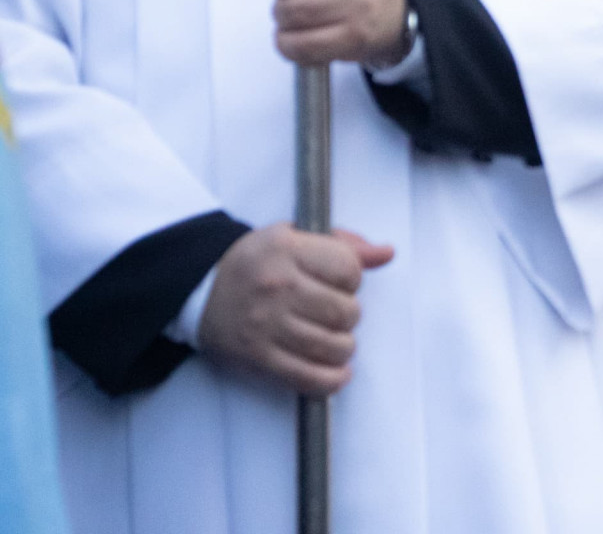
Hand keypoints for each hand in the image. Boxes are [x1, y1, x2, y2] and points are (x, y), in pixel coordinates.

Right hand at [197, 222, 393, 394]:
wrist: (200, 290)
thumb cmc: (258, 262)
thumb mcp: (296, 237)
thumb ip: (345, 244)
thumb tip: (387, 254)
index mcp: (287, 249)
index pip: (348, 269)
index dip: (352, 279)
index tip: (339, 283)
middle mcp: (277, 286)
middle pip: (346, 311)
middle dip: (349, 314)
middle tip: (333, 312)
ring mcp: (266, 324)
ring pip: (334, 346)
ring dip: (343, 347)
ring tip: (333, 339)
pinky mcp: (258, 358)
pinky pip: (308, 377)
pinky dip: (331, 380)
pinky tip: (337, 372)